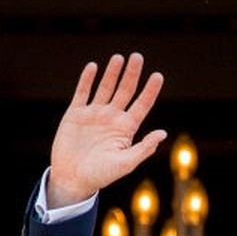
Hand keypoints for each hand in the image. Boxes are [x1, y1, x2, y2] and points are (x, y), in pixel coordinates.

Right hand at [48, 53, 167, 207]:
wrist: (73, 179)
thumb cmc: (102, 175)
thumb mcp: (126, 163)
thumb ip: (144, 148)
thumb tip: (163, 133)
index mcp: (126, 129)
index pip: (142, 105)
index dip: (150, 90)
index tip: (158, 75)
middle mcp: (112, 118)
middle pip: (125, 91)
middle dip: (131, 74)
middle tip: (137, 56)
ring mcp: (94, 114)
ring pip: (105, 87)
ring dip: (112, 73)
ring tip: (119, 57)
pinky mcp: (76, 113)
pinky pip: (82, 92)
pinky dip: (87, 80)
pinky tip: (93, 67)